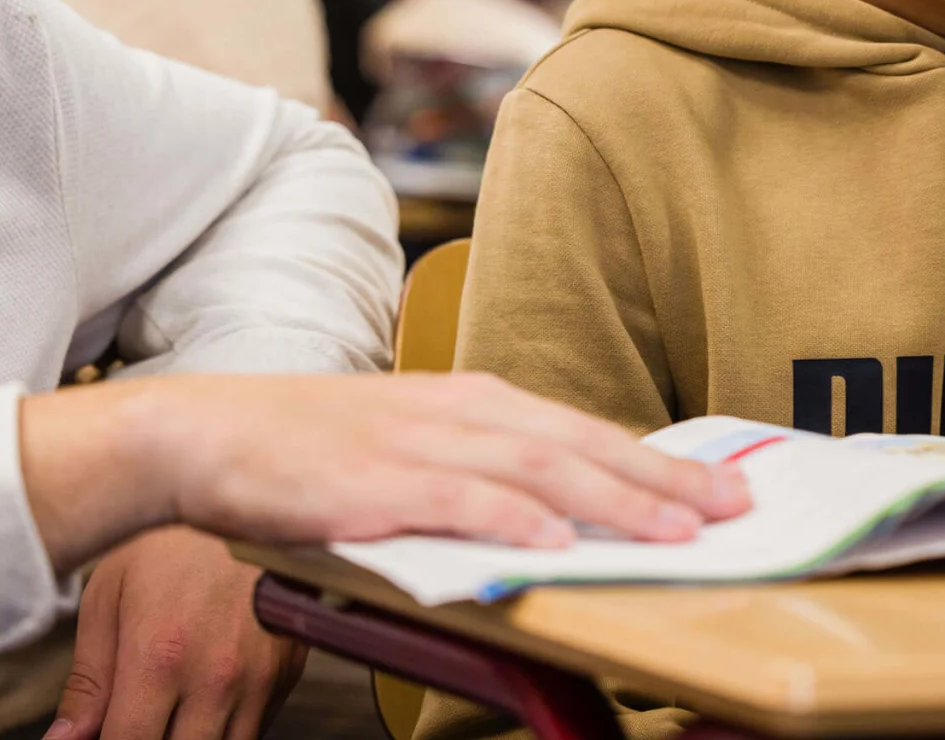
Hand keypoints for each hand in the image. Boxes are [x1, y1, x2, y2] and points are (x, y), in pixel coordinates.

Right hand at [20, 371, 751, 572]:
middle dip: (664, 478)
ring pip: (538, 472)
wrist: (212, 431)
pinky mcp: (378, 482)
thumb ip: (482, 469)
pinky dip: (510, 520)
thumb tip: (557, 512)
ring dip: (612, 501)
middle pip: (581, 446)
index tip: (725, 484)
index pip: (585, 431)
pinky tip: (552, 543)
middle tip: (732, 507)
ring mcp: (419, 445)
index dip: (660, 459)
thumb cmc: (312, 447)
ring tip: (674, 531)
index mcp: (473, 401)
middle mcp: (460, 413)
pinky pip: (458, 501)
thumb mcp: (411, 443)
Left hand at [44, 526, 302, 739]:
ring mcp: (258, 679)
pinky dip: (225, 729)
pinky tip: (203, 700)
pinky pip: (255, 731)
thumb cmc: (174, 535)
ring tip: (168, 711)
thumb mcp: (110, 595)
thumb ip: (88, 680)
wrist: (249, 489)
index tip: (98, 737)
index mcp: (159, 658)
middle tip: (134, 717)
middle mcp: (214, 677)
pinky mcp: (287, 674)